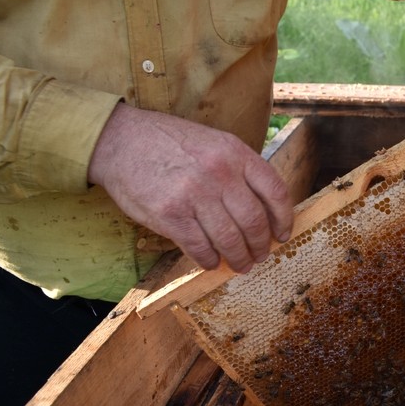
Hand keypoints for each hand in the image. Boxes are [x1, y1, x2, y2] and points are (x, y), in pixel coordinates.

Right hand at [88, 104, 292, 272]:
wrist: (121, 141)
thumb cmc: (170, 143)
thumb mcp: (215, 143)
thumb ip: (239, 169)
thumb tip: (264, 207)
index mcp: (236, 154)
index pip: (275, 191)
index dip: (284, 218)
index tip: (282, 234)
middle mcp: (220, 174)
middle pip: (254, 221)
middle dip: (261, 245)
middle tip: (260, 255)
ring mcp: (195, 195)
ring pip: (230, 239)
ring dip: (239, 258)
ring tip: (240, 264)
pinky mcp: (171, 215)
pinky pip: (200, 248)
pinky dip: (210, 260)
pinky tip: (211, 261)